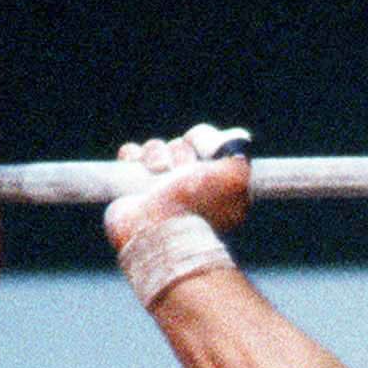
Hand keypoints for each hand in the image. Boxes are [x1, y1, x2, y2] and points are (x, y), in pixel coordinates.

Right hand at [102, 122, 253, 251]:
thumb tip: (230, 136)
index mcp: (217, 186)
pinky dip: (132, 155)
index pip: (211, 145)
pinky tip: (137, 164)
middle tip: (180, 173)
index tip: (204, 157)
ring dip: (155, 153)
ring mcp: (160, 188)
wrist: (156, 231)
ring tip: (158, 172)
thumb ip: (236, 148)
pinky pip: (132, 156)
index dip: (204, 143)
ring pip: (156, 148)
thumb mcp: (235, 175)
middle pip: (182, 145)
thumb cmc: (197, 204)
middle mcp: (190, 187)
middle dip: (180, 152)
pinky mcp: (132, 188)